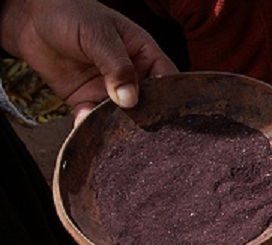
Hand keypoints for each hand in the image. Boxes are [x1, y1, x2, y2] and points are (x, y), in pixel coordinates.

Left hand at [0, 0, 176, 122]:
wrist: (28, 17)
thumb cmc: (69, 13)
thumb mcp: (98, 36)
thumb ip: (117, 67)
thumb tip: (130, 100)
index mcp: (143, 54)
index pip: (167, 79)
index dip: (172, 98)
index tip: (169, 116)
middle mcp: (130, 75)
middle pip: (147, 103)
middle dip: (144, 118)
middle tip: (142, 130)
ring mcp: (108, 89)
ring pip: (121, 115)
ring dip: (117, 126)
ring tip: (113, 133)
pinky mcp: (84, 99)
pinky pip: (92, 118)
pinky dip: (89, 124)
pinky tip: (85, 123)